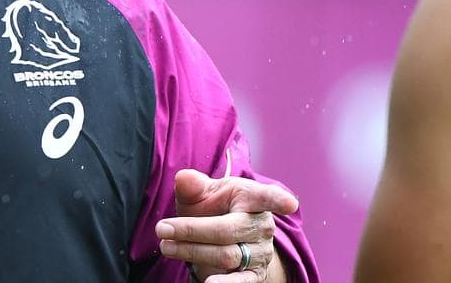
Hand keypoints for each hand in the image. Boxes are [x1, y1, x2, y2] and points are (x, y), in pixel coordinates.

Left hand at [155, 169, 298, 281]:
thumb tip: (183, 179)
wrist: (224, 237)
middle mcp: (261, 225)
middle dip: (191, 230)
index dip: (278, 199)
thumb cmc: (213, 208)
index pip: (267, 197)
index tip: (289, 203)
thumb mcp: (203, 193)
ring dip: (192, 252)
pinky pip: (240, 281)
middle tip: (161, 229)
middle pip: (227, 230)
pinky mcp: (254, 274)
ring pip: (227, 255)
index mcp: (252, 197)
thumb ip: (192, 186)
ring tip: (166, 247)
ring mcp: (260, 251)